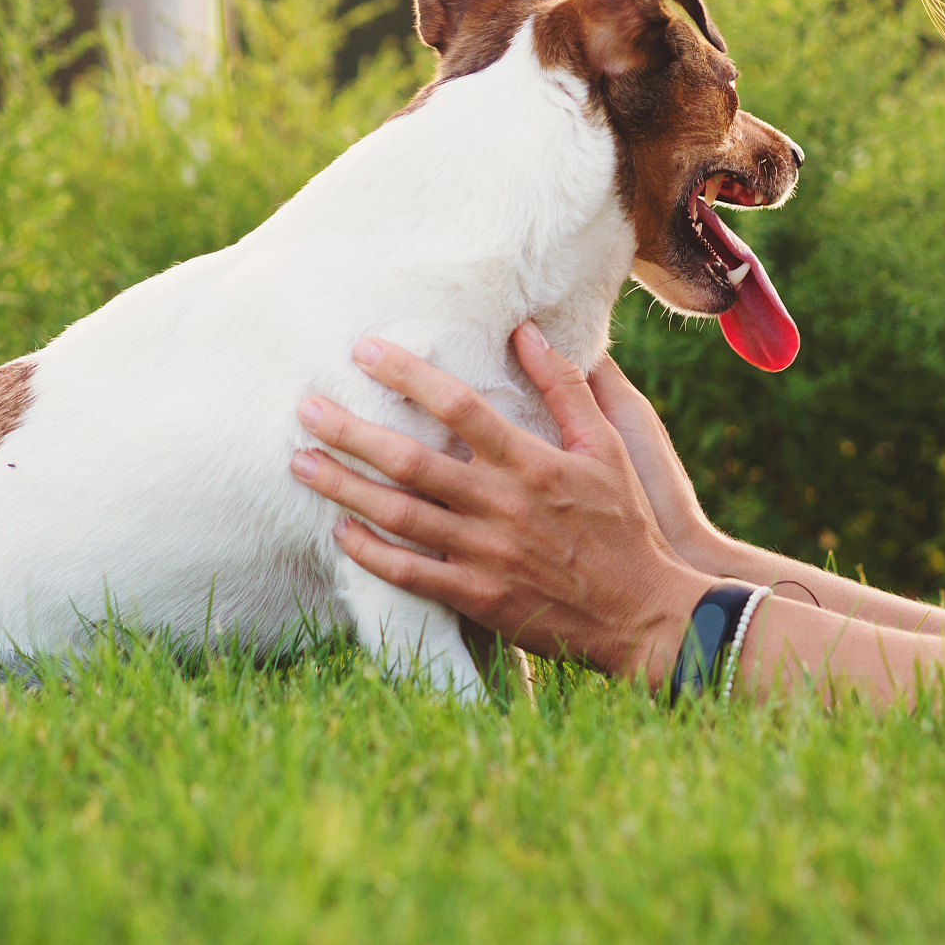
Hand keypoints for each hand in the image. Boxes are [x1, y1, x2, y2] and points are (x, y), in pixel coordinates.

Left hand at [289, 324, 709, 688]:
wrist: (643, 613)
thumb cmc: (626, 524)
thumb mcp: (608, 446)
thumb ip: (566, 387)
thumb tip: (526, 331)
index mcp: (532, 463)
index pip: (459, 407)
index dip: (409, 375)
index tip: (365, 350)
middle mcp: (502, 505)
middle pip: (411, 460)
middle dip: (352, 432)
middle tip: (306, 408)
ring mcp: (486, 555)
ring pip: (399, 516)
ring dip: (345, 487)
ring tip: (301, 463)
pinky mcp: (478, 597)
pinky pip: (411, 574)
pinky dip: (371, 553)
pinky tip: (340, 531)